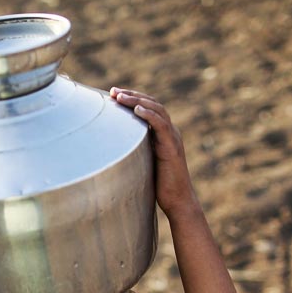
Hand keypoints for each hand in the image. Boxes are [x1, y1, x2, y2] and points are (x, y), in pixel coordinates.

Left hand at [110, 88, 195, 216]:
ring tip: (120, 97)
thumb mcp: (144, 162)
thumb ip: (135, 150)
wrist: (178, 201)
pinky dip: (149, 115)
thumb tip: (114, 148)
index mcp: (163, 133)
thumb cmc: (159, 185)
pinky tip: (137, 110)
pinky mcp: (172, 148)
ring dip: (137, 101)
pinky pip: (162, 126)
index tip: (114, 94)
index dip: (132, 98)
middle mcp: (169, 132)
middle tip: (113, 91)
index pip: (149, 108)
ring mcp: (172, 138)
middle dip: (132, 95)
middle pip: (152, 104)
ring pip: (156, 111)